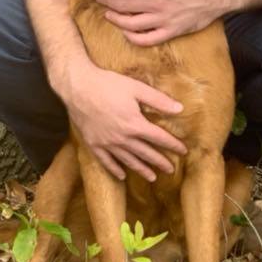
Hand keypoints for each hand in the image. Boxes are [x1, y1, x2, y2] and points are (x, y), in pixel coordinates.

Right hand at [61, 62, 186, 180]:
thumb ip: (158, 100)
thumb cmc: (108, 84)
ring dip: (141, 169)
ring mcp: (107, 144)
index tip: (183, 151)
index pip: (159, 138)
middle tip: (171, 170)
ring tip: (152, 177)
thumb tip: (180, 109)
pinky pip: (106, 161)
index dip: (173, 145)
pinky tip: (122, 175)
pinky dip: (115, 169)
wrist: (78, 87)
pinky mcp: (93, 144)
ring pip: (128, 160)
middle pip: (146, 153)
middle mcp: (123, 138)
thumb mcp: (136, 88)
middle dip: (160, 162)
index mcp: (135, 124)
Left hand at [96, 0, 222, 45]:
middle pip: (124, 4)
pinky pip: (147, 39)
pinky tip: (126, 33)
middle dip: (108, 1)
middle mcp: (157, 2)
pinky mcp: (172, 31)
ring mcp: (164, 19)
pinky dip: (133, 38)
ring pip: (131, 23)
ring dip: (116, 19)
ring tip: (107, 14)